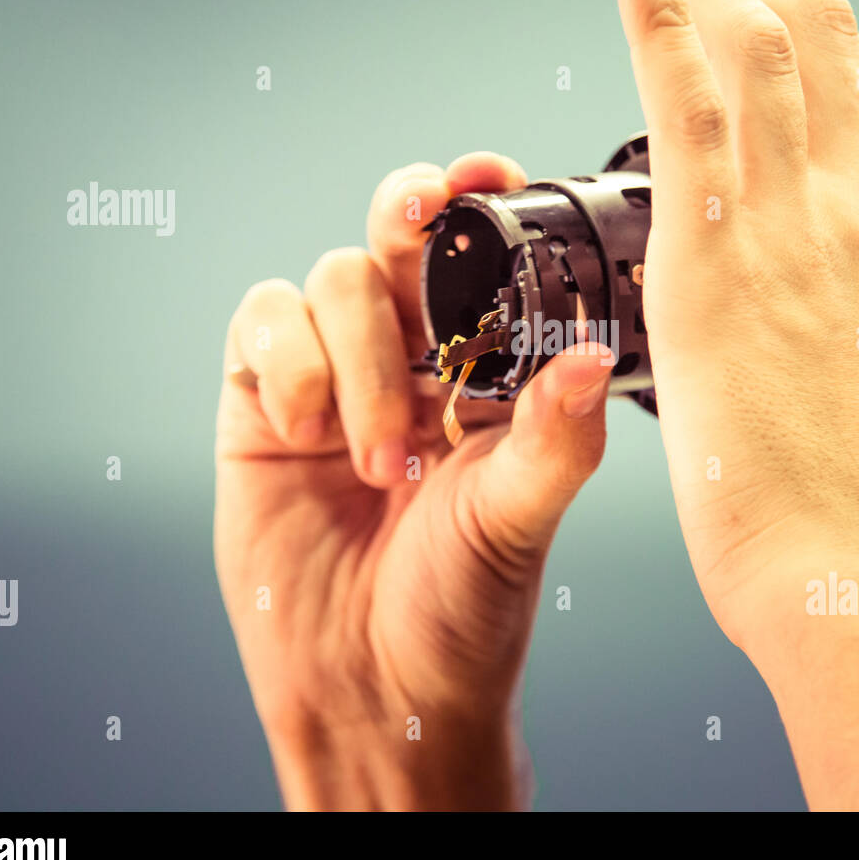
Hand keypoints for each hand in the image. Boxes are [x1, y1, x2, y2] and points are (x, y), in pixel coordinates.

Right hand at [214, 153, 613, 809]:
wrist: (372, 689)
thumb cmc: (461, 609)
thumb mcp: (518, 520)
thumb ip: (556, 437)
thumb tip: (597, 355)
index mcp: (489, 372)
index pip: (487, 262)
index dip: (485, 205)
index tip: (492, 171)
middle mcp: (414, 358)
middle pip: (403, 240)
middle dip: (410, 215)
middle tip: (422, 213)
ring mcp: (336, 375)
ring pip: (334, 281)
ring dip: (356, 355)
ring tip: (380, 459)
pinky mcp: (263, 400)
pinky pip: (261, 325)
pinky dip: (286, 359)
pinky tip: (308, 429)